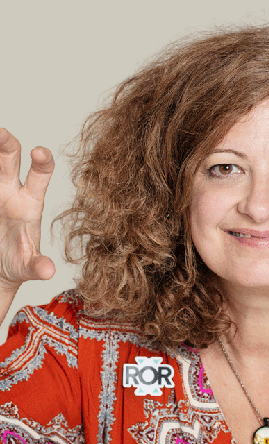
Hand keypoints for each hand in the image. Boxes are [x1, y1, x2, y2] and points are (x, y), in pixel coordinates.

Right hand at [0, 128, 55, 291]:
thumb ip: (37, 266)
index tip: (40, 151)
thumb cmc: (17, 264)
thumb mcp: (26, 267)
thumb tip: (48, 271)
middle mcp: (10, 191)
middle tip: (0, 132)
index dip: (43, 162)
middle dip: (5, 142)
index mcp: (30, 204)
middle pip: (9, 158)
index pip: (41, 176)